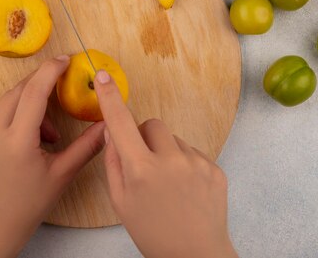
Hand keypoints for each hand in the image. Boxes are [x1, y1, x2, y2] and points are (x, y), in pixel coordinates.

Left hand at [0, 56, 105, 257]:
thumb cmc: (30, 203)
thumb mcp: (62, 174)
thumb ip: (87, 146)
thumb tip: (108, 124)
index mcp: (17, 141)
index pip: (34, 92)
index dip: (50, 71)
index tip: (64, 60)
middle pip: (19, 90)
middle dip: (41, 84)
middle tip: (61, 87)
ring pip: (7, 101)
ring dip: (29, 103)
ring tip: (47, 131)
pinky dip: (15, 114)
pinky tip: (28, 135)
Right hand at [94, 70, 237, 257]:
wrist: (195, 256)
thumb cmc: (153, 233)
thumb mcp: (121, 201)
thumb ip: (114, 162)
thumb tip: (112, 130)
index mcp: (141, 170)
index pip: (120, 123)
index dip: (109, 97)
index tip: (103, 78)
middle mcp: (170, 161)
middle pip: (152, 124)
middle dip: (144, 137)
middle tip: (145, 164)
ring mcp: (196, 163)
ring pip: (173, 139)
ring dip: (166, 151)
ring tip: (169, 184)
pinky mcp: (215, 169)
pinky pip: (193, 152)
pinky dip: (185, 164)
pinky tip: (185, 189)